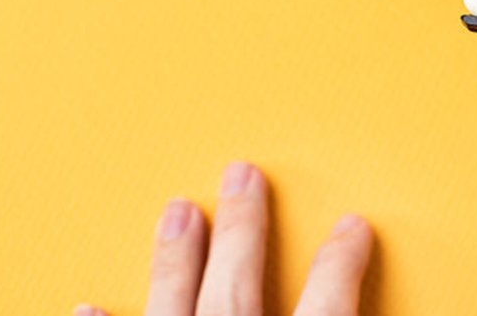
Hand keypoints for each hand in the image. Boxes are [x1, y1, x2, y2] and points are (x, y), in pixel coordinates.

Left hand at [75, 161, 372, 315]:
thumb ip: (339, 315)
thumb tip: (388, 307)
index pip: (330, 300)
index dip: (342, 260)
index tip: (352, 229)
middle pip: (239, 281)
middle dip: (242, 224)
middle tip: (241, 174)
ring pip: (172, 305)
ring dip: (174, 258)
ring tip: (176, 211)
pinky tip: (89, 304)